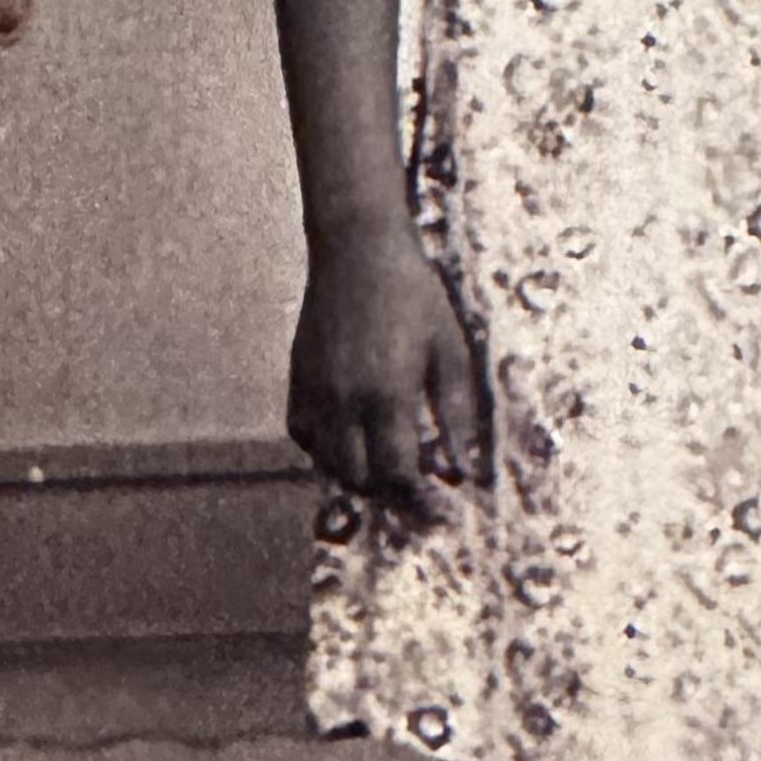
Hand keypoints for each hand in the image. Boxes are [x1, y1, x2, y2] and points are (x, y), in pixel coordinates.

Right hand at [288, 213, 489, 504]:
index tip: (438, 511)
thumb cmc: (414, 294)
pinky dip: (325, 450)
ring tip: (387, 471)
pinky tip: (350, 441)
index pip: (398, 474)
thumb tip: (463, 468)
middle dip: (390, 495)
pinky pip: (303, 435)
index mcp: (387, 395)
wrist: (358, 249)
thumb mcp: (448, 350)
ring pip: (329, 463)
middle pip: (361, 478)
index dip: (418, 500)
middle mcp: (344, 401)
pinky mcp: (297, 378)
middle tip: (415, 495)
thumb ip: (456, 413)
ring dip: (358, 476)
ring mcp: (315, 391)